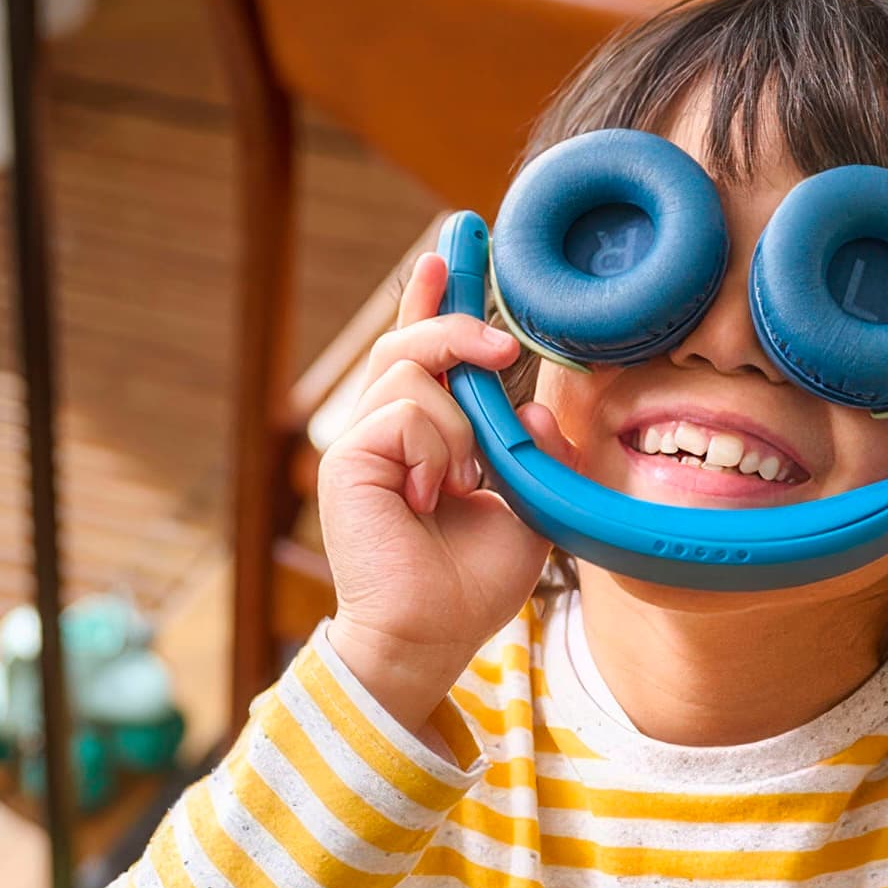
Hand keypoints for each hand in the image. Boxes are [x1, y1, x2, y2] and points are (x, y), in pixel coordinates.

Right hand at [318, 250, 574, 737]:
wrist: (432, 637)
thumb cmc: (470, 584)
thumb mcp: (527, 506)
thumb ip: (535, 451)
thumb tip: (540, 408)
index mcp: (419, 438)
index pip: (422, 353)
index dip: (433, 299)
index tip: (454, 249)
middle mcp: (383, 432)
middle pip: (411, 344)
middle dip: (457, 327)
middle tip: (503, 344)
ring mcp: (359, 444)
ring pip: (413, 375)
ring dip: (457, 422)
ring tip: (460, 480)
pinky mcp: (347, 460)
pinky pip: (404, 414)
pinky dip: (436, 450)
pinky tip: (434, 495)